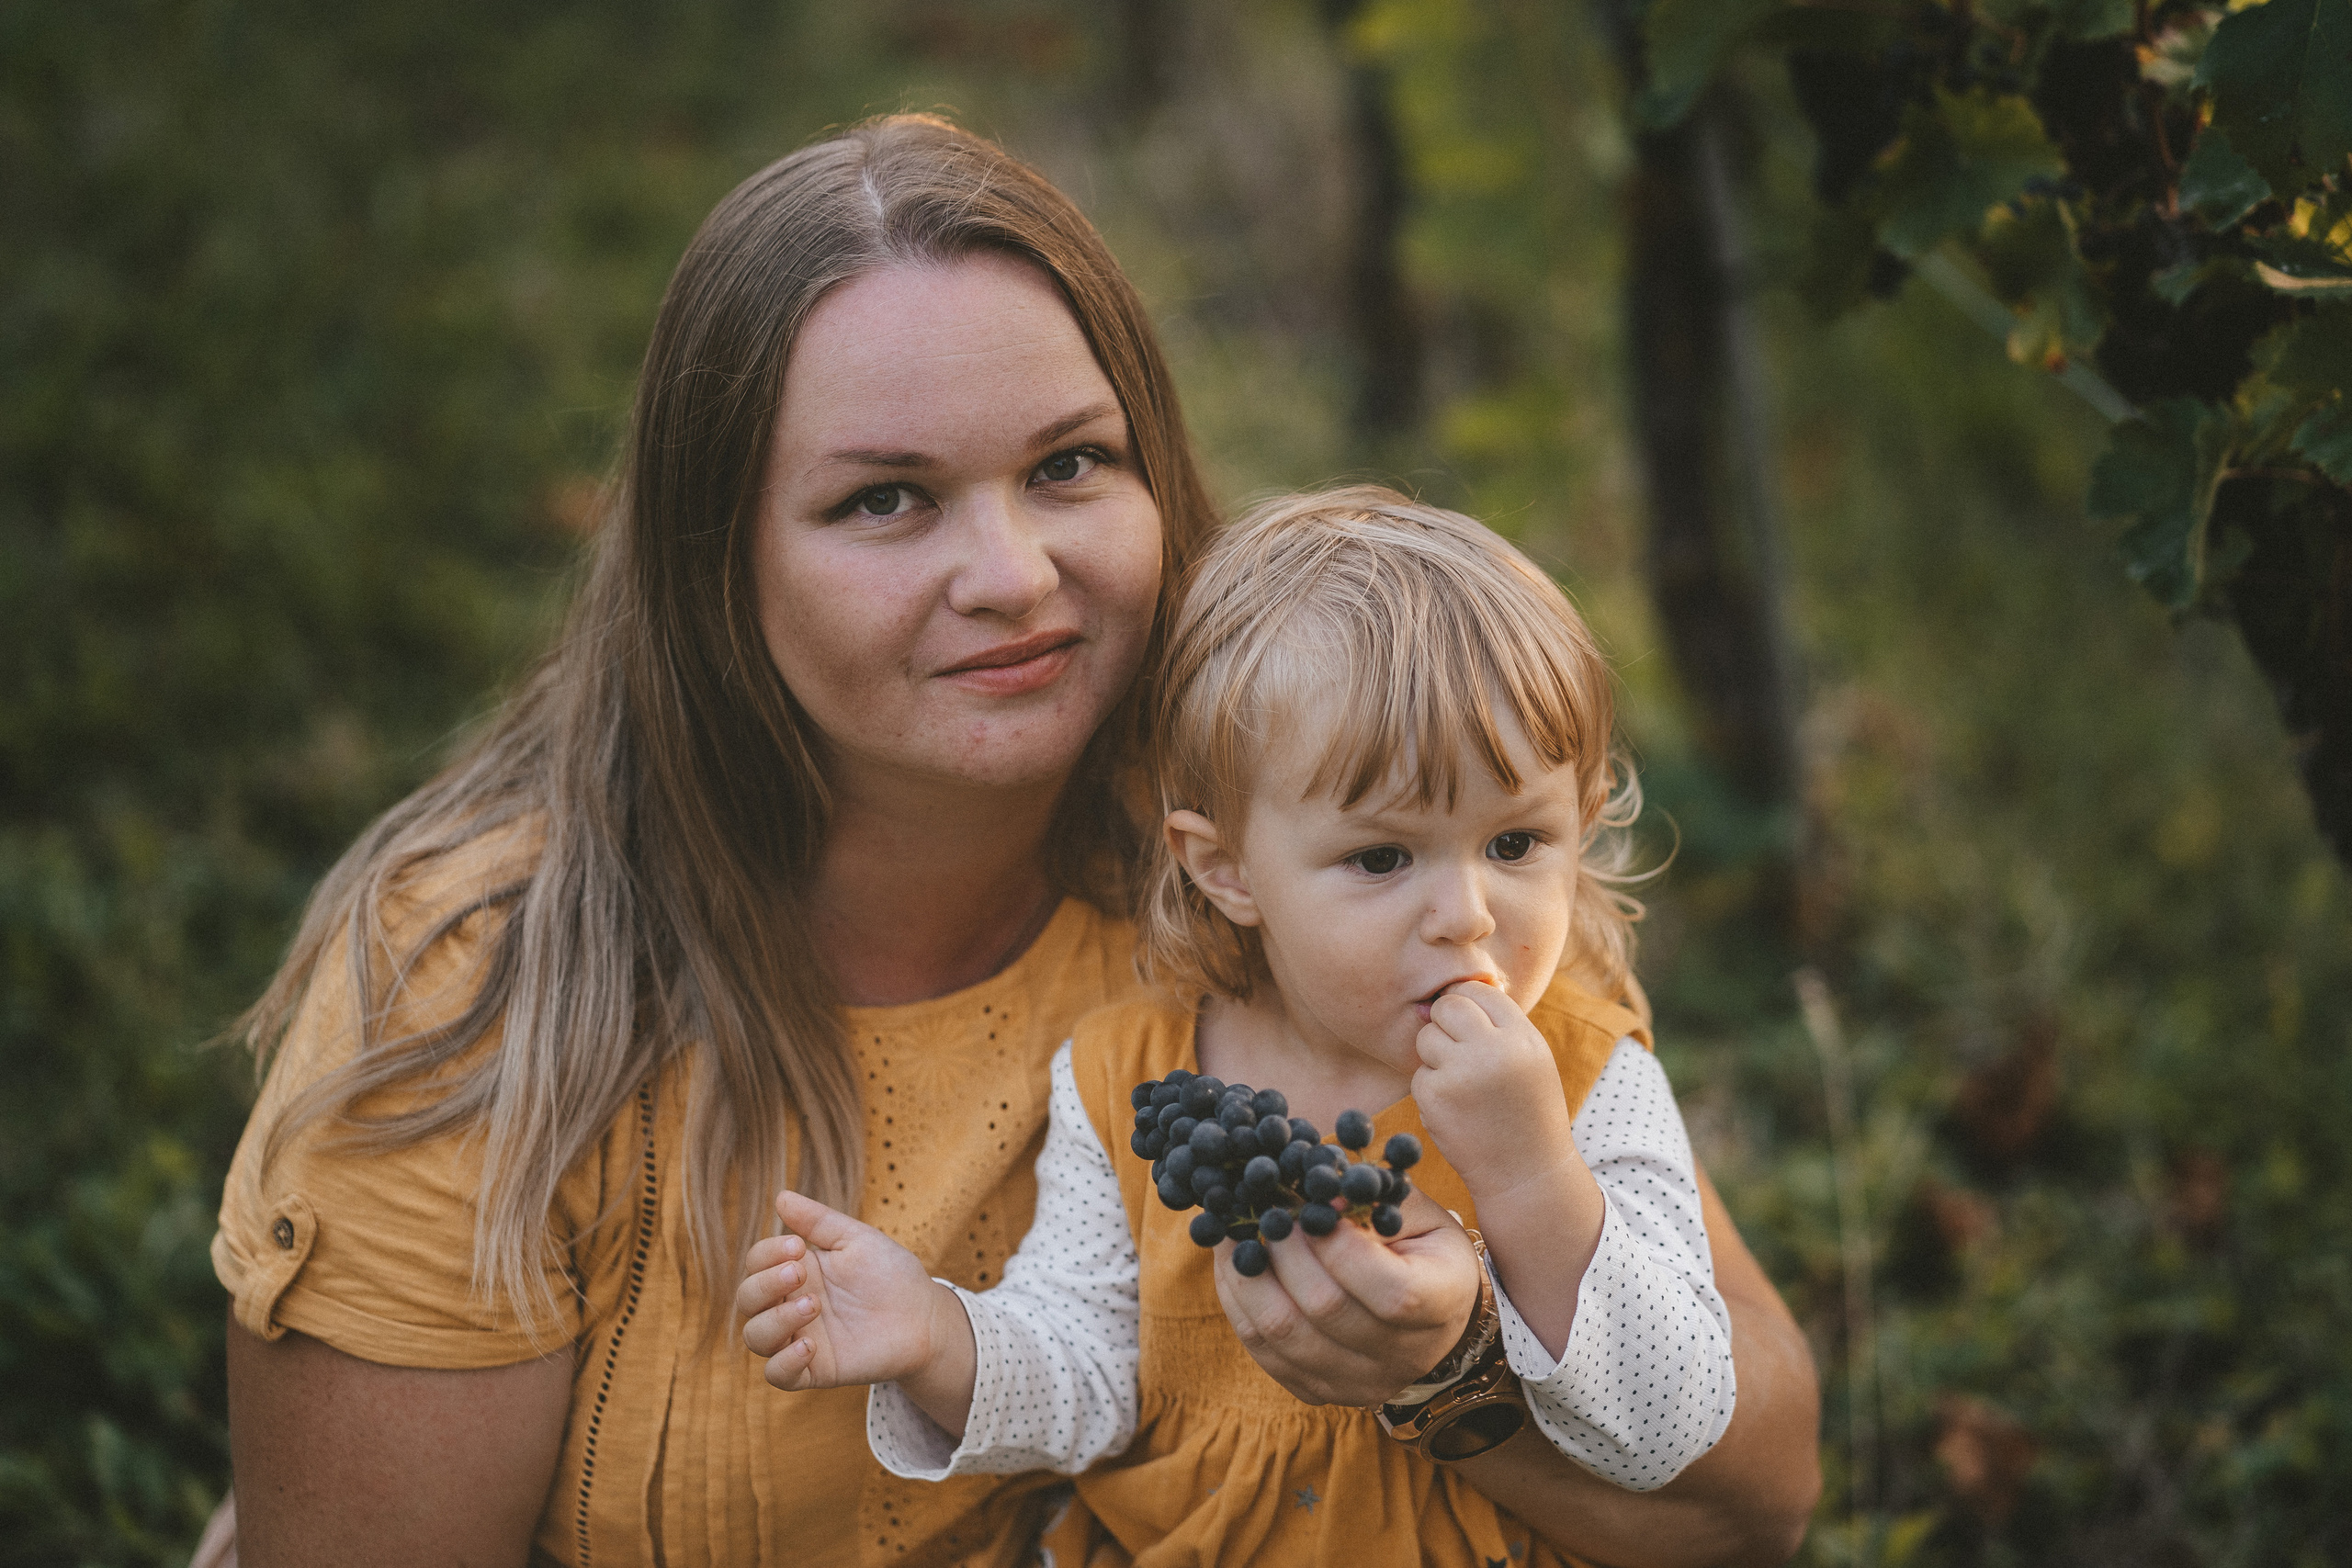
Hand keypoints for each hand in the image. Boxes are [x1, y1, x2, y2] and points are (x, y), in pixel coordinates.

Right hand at [737, 1190, 956, 1392]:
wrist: (923, 1317)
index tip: (796, 1246)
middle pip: (747, 1299)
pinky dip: (784, 1361)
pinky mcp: (814, 1370)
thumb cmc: (890, 1274)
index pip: (756, 1262)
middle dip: (765, 1284)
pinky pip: (777, 1374)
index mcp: (796, 1271)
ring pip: (755, 1337)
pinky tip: (810, 1346)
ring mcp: (799, 1338)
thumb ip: (818, 1221)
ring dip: (775, 1319)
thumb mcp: (855, 1239)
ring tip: (814, 1305)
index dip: (766, 1254)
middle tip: (801, 1273)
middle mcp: (789, 1304)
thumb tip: (780, 1196)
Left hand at [1213, 1188, 1478, 1405]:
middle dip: (1285, 1248)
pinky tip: (1234, 1260)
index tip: (1318, 1200)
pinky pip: (1260, 1347)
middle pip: (1325, 1308)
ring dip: (1248, 1273)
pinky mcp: (1316, 1390)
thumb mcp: (1417, 1214)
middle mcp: (1403, 1357)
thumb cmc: (1421, 1249)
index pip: (1392, 1292)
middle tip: (1267, 1208)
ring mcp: (1357, 1382)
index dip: (1343, 1245)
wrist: (1426, 1317)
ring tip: (1239, 1230)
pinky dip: (1238, 1299)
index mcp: (1442, 1306)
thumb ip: (1373, 1197)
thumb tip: (1315, 1189)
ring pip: (1280, 1332)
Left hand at [1412, 981, 1577, 1198]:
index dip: (1471, 1004)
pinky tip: (1457, 1110)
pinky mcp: (1435, 1097)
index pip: (1482, 992)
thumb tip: (1457, 989)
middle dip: (1446, 1023)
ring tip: (1464, 1085)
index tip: (1471, 1024)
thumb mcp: (1531, 1060)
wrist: (1527, 1174)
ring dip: (1436, 1057)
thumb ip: (1501, 1025)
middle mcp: (1494, 1050)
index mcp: (1523, 1038)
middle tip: (1458, 1049)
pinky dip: (1431, 1090)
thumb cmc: (1528, 1113)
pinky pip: (1419, 1074)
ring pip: (1427, 1038)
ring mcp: (1462, 1073)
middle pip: (1448, 1006)